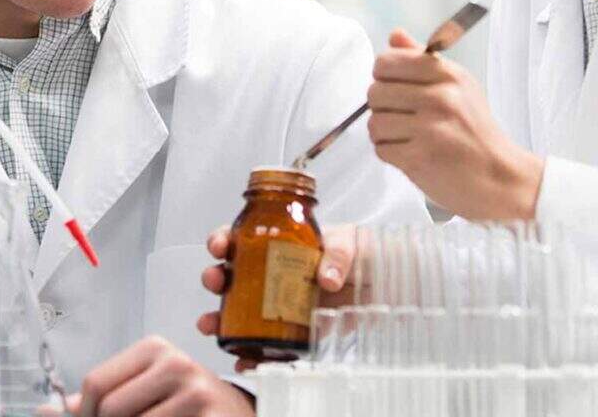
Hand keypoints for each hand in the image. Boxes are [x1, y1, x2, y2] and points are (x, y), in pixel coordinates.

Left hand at [68, 336, 253, 416]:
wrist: (239, 415)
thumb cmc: (186, 405)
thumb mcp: (146, 389)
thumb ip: (100, 397)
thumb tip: (47, 411)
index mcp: (155, 349)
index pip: (96, 383)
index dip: (83, 413)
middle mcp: (177, 365)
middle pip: (110, 410)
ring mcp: (196, 395)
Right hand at [195, 223, 360, 371]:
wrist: (385, 282)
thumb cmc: (363, 252)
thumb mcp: (351, 243)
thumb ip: (338, 256)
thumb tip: (326, 280)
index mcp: (279, 243)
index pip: (241, 237)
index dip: (223, 240)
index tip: (219, 246)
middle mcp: (272, 272)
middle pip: (230, 273)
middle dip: (214, 277)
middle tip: (215, 282)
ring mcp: (279, 303)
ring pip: (237, 310)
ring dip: (219, 318)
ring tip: (212, 325)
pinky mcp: (292, 330)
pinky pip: (264, 342)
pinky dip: (250, 353)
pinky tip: (245, 359)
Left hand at [367, 29, 543, 220]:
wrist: (500, 178)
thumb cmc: (477, 132)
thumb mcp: (459, 87)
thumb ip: (422, 61)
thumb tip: (394, 35)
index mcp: (448, 75)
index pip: (386, 62)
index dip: (383, 76)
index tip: (395, 88)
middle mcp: (440, 98)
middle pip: (375, 92)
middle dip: (382, 108)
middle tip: (403, 118)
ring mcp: (430, 129)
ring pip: (374, 122)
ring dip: (385, 134)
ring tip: (408, 138)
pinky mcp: (420, 158)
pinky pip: (381, 149)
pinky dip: (391, 154)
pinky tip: (411, 153)